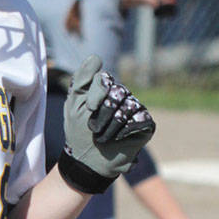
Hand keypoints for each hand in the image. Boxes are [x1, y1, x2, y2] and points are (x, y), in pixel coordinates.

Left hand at [59, 56, 155, 192]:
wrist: (87, 160)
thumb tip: (97, 57)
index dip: (96, 95)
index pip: (106, 80)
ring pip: (130, 105)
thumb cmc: (78, 132)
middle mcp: (122, 96)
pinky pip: (142, 118)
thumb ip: (82, 78)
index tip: (88, 110)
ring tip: (104, 137)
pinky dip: (127, 129)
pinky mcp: (145, 125)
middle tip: (94, 129)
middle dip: (103, 113)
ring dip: (113, 125)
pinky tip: (118, 138)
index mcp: (105, 89)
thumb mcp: (74, 103)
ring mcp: (135, 109)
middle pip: (118, 92)